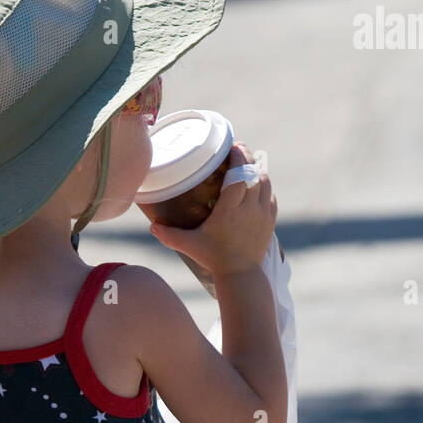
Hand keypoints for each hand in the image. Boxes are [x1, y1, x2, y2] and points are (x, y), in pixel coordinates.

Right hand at [148, 142, 277, 277]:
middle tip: (238, 148)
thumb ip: (170, 235)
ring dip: (257, 168)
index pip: (239, 174)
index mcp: (230, 210)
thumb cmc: (214, 259)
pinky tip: (256, 181)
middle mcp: (249, 208)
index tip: (233, 146)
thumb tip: (151, 226)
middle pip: (254, 172)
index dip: (238, 157)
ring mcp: (263, 214)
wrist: (241, 275)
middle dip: (247, 157)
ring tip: (247, 161)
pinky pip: (270, 194)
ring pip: (265, 181)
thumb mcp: (190, 246)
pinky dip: (263, 185)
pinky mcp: (270, 220)